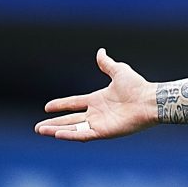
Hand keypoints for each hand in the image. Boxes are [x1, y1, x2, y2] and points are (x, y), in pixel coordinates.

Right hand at [34, 48, 157, 141]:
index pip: (75, 103)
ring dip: (56, 130)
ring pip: (73, 129)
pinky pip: (83, 135)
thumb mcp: (119, 72)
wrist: (150, 100)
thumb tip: (101, 51)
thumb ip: (107, 64)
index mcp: (98, 100)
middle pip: (70, 120)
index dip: (61, 105)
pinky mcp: (104, 132)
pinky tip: (57, 134)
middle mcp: (97, 113)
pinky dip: (70, 135)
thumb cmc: (138, 86)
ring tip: (41, 131)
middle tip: (37, 128)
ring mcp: (100, 123)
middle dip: (54, 123)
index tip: (47, 107)